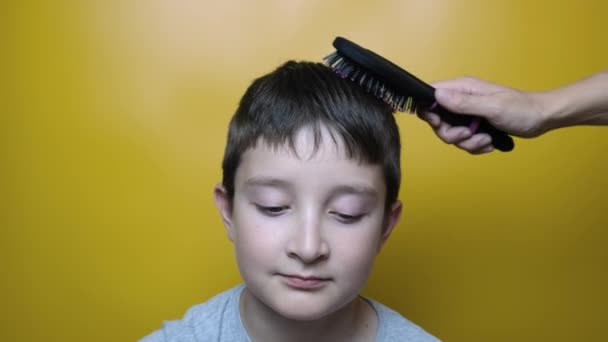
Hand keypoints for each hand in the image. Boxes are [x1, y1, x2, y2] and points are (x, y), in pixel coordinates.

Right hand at [419, 77, 547, 153]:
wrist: (542, 118)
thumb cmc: (521, 109)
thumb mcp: (492, 107)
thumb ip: (464, 103)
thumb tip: (437, 95)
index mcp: (463, 88)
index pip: (431, 95)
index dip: (429, 112)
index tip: (441, 123)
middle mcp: (462, 100)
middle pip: (438, 121)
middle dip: (452, 134)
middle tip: (469, 134)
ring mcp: (468, 114)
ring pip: (451, 134)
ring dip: (467, 142)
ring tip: (486, 139)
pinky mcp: (475, 126)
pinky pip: (464, 141)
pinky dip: (475, 146)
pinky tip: (490, 142)